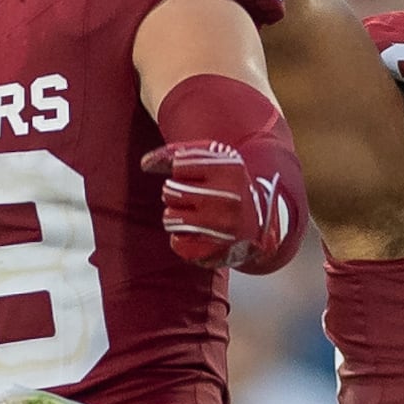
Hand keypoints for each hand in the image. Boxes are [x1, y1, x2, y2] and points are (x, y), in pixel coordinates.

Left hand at [140, 139, 294, 270]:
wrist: (258, 224)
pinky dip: (182, 239)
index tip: (200, 177)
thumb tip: (145, 163)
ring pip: (169, 218)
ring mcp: (222, 226)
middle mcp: (228, 197)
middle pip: (170, 191)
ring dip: (176, 217)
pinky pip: (176, 243)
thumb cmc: (229, 186)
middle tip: (196, 199)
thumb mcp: (214, 160)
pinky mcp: (215, 250)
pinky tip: (200, 235)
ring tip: (196, 216)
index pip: (178, 165)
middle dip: (176, 194)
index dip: (183, 172)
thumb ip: (178, 153)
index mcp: (230, 168)